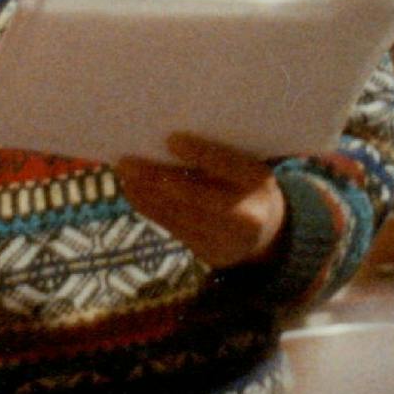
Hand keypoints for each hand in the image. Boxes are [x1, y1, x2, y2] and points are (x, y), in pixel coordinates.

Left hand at [114, 134, 286, 268]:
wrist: (269, 236)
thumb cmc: (248, 187)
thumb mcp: (246, 168)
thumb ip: (218, 158)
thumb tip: (168, 142)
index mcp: (260, 182)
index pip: (229, 166)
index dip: (201, 153)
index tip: (171, 139)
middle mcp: (247, 215)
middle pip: (196, 196)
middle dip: (157, 179)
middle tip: (128, 163)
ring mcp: (227, 240)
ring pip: (179, 215)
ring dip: (146, 195)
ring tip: (124, 175)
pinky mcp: (209, 254)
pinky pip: (174, 229)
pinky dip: (151, 209)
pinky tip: (134, 193)